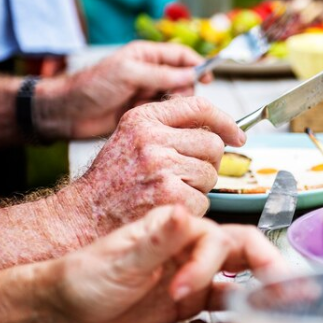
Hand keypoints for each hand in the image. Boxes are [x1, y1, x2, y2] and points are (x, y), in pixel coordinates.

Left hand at [38, 41, 211, 139]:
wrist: (67, 112)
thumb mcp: (128, 74)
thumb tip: (190, 75)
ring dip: (174, 105)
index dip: (197, 64)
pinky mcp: (143, 113)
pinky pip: (164, 114)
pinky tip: (156, 121)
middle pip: (183, 79)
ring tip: (159, 110)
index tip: (208, 77)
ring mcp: (146, 93)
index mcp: (146, 55)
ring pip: (175, 98)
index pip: (181, 55)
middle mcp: (149, 73)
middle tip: (175, 100)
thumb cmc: (92, 86)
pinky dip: (165, 118)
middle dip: (185, 89)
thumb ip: (160, 75)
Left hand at [45, 207, 284, 322]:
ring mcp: (194, 277)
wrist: (65, 309)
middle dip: (268, 269)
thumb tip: (183, 213)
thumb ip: (155, 240)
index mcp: (178, 231)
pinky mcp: (191, 304)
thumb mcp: (118, 259)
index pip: (219, 238)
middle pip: (246, 252)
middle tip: (283, 293)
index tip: (183, 290)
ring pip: (242, 279)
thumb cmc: (83, 276)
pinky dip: (241, 317)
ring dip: (262, 291)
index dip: (210, 265)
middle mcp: (192, 250)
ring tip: (280, 312)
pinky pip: (227, 307)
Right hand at [57, 96, 244, 228]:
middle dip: (207, 162)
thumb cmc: (112, 180)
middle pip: (213, 144)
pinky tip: (168, 208)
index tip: (237, 135)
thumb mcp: (132, 137)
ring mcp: (161, 167)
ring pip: (211, 174)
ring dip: (198, 188)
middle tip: (185, 176)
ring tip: (169, 192)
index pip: (199, 106)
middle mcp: (152, 138)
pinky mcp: (170, 197)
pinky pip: (204, 201)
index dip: (225, 121)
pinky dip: (192, 209)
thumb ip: (168, 127)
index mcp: (144, 118)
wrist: (84, 216)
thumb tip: (218, 128)